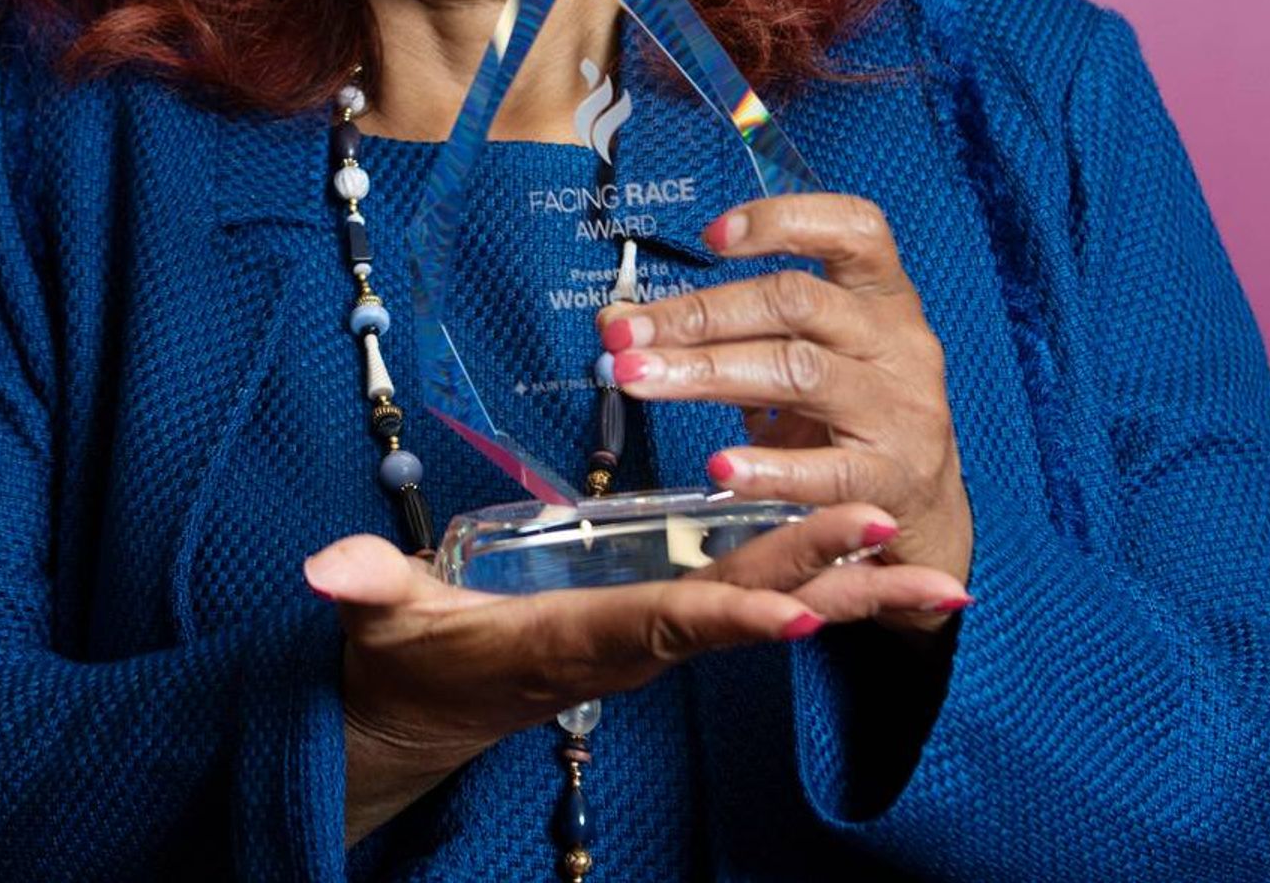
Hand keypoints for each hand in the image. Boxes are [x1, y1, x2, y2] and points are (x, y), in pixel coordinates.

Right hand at [310, 503, 968, 842]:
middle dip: (821, 580)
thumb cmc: (404, 664)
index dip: (726, 615)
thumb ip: (364, 591)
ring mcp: (653, 638)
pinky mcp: (662, 625)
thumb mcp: (378, 627)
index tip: (795, 608)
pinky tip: (882, 572)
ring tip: (941, 580)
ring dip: (852, 595)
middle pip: (739, 610)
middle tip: (905, 550)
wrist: (420, 719)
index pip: (658, 627)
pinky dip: (822, 586)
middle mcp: (630, 646)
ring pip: (765, 610)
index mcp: (571, 642)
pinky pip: (753, 603)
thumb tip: (328, 568)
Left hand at [597, 193, 973, 626]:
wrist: (922, 515)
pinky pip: (827, 470)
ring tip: (637, 379)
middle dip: (700, 312)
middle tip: (623, 334)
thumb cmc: (846, 417)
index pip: (856, 229)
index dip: (785, 219)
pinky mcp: (894, 478)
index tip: (709, 237)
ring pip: (800, 372)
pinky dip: (769, 467)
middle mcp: (900, 343)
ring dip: (707, 373)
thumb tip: (617, 321)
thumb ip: (723, 333)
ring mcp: (901, 410)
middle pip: (797, 302)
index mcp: (883, 299)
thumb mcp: (800, 359)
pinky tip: (718, 467)